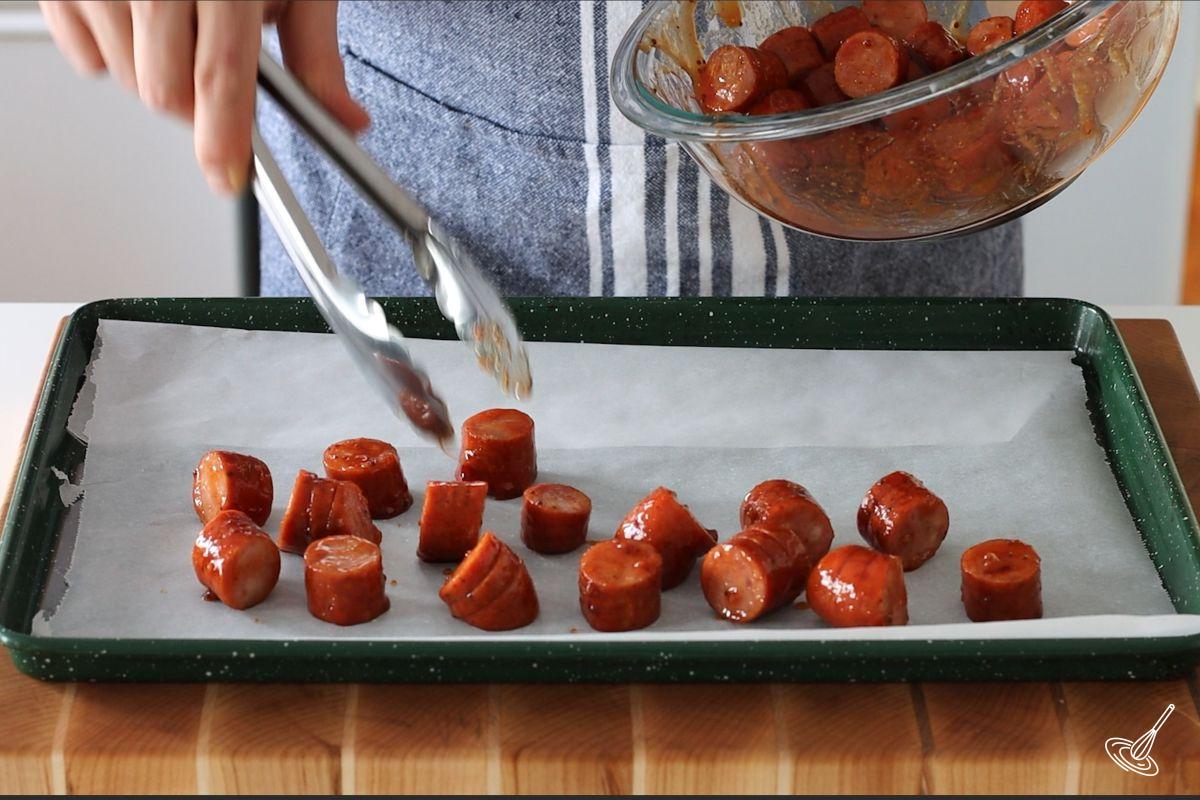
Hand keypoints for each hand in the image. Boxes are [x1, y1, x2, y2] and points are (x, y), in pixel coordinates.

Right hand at [39, 0, 369, 193]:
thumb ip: (316, 56)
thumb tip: (343, 120)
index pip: (219, 75)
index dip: (222, 136)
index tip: (227, 175)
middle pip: (165, 91)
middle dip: (197, 107)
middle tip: (218, 71)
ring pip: (125, 78)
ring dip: (158, 77)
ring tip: (182, 30)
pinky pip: (84, 54)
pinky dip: (113, 51)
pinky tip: (141, 19)